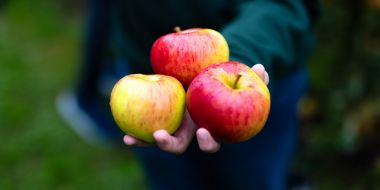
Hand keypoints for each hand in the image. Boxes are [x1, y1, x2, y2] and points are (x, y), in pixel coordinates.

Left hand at [123, 63, 268, 153]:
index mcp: (207, 127)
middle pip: (178, 146)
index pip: (209, 142)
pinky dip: (135, 126)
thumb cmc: (221, 80)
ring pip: (157, 139)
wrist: (203, 76)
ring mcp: (172, 125)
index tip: (202, 131)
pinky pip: (145, 121)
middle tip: (159, 135)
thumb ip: (250, 76)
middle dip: (169, 145)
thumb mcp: (234, 77)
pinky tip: (122, 125)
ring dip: (143, 141)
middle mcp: (187, 131)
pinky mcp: (159, 115)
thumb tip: (262, 68)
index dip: (207, 142)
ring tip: (130, 139)